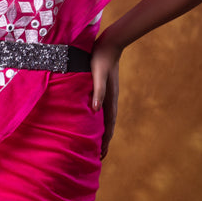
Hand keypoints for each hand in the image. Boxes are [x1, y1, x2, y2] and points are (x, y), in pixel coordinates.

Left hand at [90, 33, 121, 158]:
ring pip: (104, 119)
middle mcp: (109, 100)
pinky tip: (92, 121)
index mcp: (109, 100)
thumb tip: (95, 110)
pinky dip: (97, 120)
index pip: (108, 127)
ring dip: (101, 132)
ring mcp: (107, 95)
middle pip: (107, 126)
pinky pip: (100, 109)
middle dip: (103, 142)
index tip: (101, 155)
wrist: (109, 44)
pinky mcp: (102, 90)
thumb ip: (97, 92)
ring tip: (96, 143)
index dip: (104, 142)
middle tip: (99, 156)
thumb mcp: (97, 76)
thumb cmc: (101, 60)